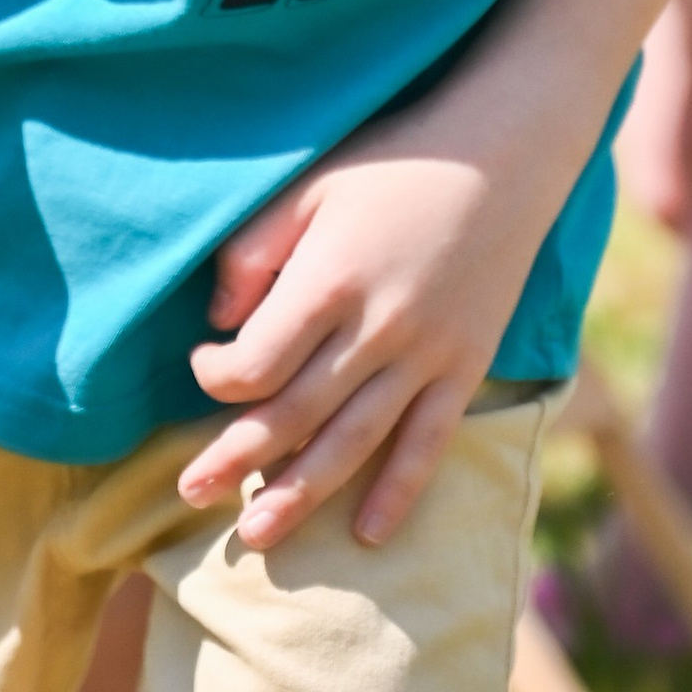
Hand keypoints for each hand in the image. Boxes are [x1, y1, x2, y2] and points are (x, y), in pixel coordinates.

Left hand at [178, 109, 558, 554]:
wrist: (503, 153)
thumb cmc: (393, 163)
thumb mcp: (310, 185)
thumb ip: (254, 250)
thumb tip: (220, 321)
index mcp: (330, 282)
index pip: (255, 364)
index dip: (217, 377)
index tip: (204, 366)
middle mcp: (378, 329)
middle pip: (295, 416)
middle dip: (235, 458)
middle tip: (188, 493)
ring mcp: (427, 354)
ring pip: (354, 443)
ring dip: (301, 494)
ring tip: (256, 538)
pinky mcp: (466, 365)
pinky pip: (429, 441)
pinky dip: (399, 491)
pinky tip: (367, 533)